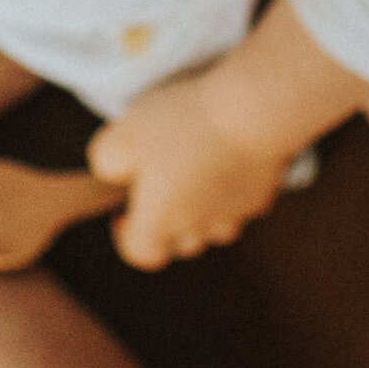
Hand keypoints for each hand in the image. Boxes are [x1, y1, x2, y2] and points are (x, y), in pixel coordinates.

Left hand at [87, 70, 292, 269]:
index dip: (128, 238)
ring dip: (201, 206)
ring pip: (214, 225)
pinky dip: (231, 186)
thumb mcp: (121, 136)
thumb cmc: (182, 124)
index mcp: (161, 222)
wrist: (254, 113)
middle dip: (166, 221)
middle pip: (180, 242)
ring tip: (195, 168)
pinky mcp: (263, 193)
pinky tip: (227, 155)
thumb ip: (105, 162)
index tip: (123, 215)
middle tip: (160, 182)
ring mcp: (236, 214)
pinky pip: (242, 200)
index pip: (140, 253)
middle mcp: (200, 228)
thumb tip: (110, 173)